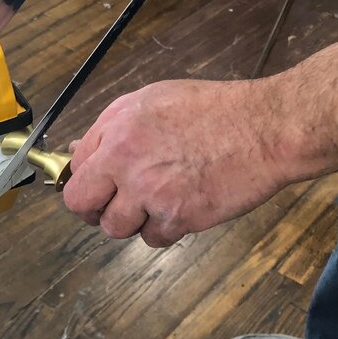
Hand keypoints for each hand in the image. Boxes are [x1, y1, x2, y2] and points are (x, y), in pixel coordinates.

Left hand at [63, 80, 287, 246]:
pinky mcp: (179, 219)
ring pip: (116, 227)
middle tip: (110, 203)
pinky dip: (162, 228)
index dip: (84, 178)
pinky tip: (178, 207)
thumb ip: (108, 127)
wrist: (262, 128)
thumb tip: (78, 151)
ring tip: (151, 201)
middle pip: (82, 206)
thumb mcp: (149, 100)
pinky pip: (153, 238)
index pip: (75, 171)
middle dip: (93, 208)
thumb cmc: (209, 108)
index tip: (95, 183)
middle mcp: (126, 165)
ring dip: (129, 219)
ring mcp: (151, 195)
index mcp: (116, 133)